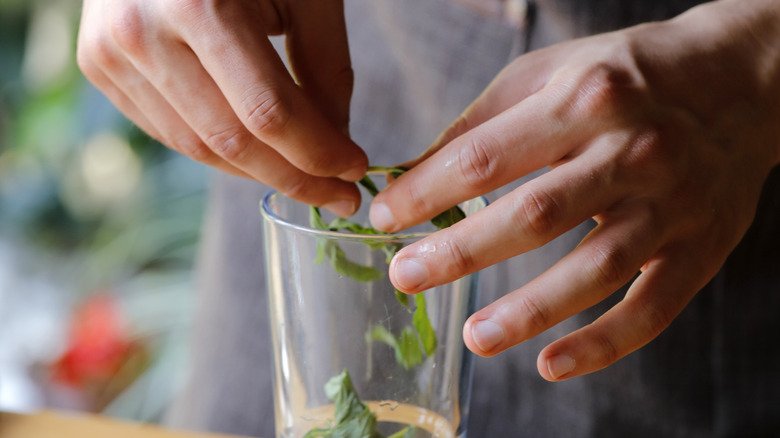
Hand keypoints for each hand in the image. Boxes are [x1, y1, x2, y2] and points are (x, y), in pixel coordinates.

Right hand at [77, 0, 367, 216]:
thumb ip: (326, 69)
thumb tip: (335, 145)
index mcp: (199, 4)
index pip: (269, 113)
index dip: (318, 155)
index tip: (355, 173)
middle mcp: (142, 33)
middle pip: (231, 142)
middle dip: (294, 178)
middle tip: (337, 195)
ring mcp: (110, 53)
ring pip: (197, 149)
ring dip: (258, 172)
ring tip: (302, 175)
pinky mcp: (99, 65)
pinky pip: (169, 132)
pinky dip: (219, 152)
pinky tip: (255, 152)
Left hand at [370, 0, 779, 379]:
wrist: (742, 81)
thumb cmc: (626, 76)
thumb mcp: (548, 72)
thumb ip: (480, 123)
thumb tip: (413, 172)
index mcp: (584, 100)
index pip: (486, 158)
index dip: (427, 192)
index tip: (386, 216)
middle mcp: (631, 151)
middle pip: (534, 216)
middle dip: (460, 253)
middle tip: (406, 277)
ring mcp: (670, 205)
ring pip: (594, 270)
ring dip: (528, 312)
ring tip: (473, 338)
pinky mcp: (699, 248)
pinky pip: (651, 308)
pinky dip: (602, 344)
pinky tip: (551, 364)